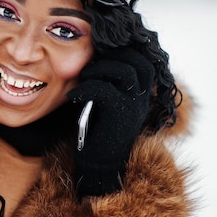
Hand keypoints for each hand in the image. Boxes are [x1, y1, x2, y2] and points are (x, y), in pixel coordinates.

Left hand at [66, 48, 154, 196]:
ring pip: (124, 72)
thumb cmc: (97, 131)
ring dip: (98, 70)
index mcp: (141, 92)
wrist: (100, 165)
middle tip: (90, 63)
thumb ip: (107, 81)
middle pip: (137, 60)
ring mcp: (135, 106)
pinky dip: (85, 88)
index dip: (121, 50)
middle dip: (112, 55)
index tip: (98, 52)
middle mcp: (143, 97)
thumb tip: (92, 54)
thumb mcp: (104, 102)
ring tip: (82, 78)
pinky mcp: (121, 115)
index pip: (142, 58)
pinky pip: (104, 90)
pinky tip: (73, 96)